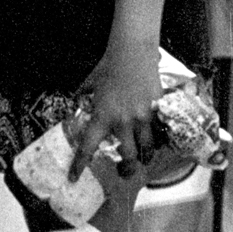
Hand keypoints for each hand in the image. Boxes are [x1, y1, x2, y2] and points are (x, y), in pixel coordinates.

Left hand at [70, 38, 159, 178]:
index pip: (88, 146)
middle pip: (127, 155)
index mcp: (102, 116)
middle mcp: (123, 121)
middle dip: (127, 168)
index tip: (74, 177)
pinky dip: (157, 139)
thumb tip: (75, 105)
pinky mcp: (157, 110)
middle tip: (124, 171)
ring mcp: (142, 117)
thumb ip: (82, 98)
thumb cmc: (108, 67)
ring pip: (147, 148)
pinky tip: (156, 141)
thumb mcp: (89, 84)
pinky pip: (158, 132)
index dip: (80, 164)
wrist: (132, 53)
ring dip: (145, 156)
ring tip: (144, 159)